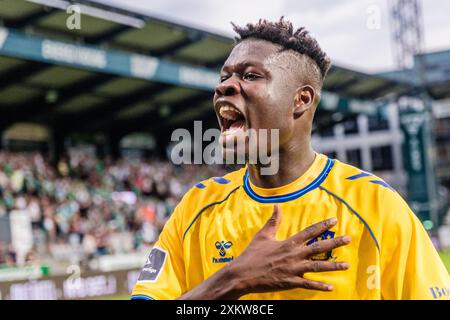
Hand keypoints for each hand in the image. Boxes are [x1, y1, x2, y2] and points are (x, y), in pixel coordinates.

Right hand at [228, 204, 350, 294]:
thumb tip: (277, 206)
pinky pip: (308, 284)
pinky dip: (320, 286)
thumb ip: (273, 221)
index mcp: (288, 243)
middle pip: (319, 247)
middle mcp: (294, 254)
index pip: (309, 232)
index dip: (323, 225)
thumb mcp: (263, 235)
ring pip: (318, 266)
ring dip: (333, 265)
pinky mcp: (291, 282)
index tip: (334, 220)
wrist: (243, 274)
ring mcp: (293, 269)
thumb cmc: (252, 254)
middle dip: (335, 243)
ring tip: (346, 265)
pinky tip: (331, 287)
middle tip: (348, 239)